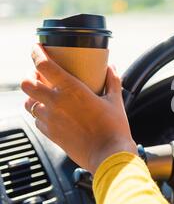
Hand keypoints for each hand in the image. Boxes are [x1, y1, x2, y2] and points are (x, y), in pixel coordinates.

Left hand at [21, 44, 136, 173]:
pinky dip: (40, 113)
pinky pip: (36, 119)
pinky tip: (53, 112)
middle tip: (41, 75)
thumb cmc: (113, 129)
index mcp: (71, 89)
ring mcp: (50, 119)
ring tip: (45, 94)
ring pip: (28, 102)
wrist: (108, 155)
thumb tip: (111, 68)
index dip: (36, 53)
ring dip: (33, 96)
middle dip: (30, 76)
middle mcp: (56, 102)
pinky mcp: (49, 133)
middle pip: (27, 83)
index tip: (37, 48)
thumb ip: (112, 81)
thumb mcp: (115, 100)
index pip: (43, 65)